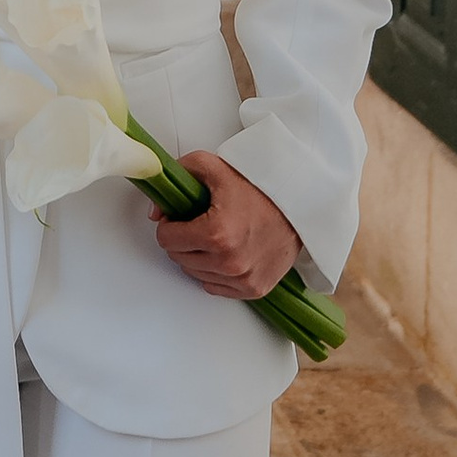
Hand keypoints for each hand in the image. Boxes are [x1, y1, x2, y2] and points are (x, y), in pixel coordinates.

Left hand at [152, 152, 298, 303]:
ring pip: (195, 273)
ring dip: (198, 256)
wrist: (299, 203)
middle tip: (200, 223)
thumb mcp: (213, 167)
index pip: (166, 240)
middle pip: (179, 258)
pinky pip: (215, 286)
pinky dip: (215, 272)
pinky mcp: (254, 289)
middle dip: (183, 240)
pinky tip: (227, 252)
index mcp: (217, 234)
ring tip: (217, 235)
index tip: (182, 217)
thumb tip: (157, 211)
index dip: (171, 224)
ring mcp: (243, 278)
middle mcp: (230, 262)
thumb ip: (178, 177)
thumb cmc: (259, 186)